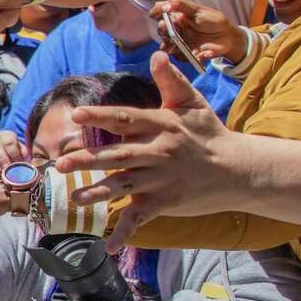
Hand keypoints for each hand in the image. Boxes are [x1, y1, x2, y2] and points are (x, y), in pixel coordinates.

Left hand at [57, 51, 233, 251]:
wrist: (239, 169)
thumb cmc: (210, 134)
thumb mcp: (193, 103)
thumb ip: (171, 80)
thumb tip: (157, 54)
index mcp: (161, 125)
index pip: (125, 118)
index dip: (100, 116)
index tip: (76, 114)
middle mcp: (157, 152)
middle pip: (118, 155)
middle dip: (88, 159)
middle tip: (60, 163)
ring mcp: (160, 179)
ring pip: (123, 186)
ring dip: (97, 194)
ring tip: (74, 199)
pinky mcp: (164, 202)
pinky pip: (140, 218)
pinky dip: (125, 234)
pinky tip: (108, 247)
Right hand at [150, 0, 246, 63]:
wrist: (228, 35)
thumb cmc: (212, 20)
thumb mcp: (197, 10)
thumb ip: (180, 5)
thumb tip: (164, 5)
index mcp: (176, 19)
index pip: (160, 16)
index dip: (156, 14)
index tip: (155, 13)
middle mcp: (175, 32)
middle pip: (162, 33)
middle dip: (162, 30)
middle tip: (164, 27)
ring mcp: (180, 45)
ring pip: (167, 48)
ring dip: (169, 46)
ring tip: (173, 44)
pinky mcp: (188, 56)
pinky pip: (184, 59)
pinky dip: (193, 57)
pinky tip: (203, 53)